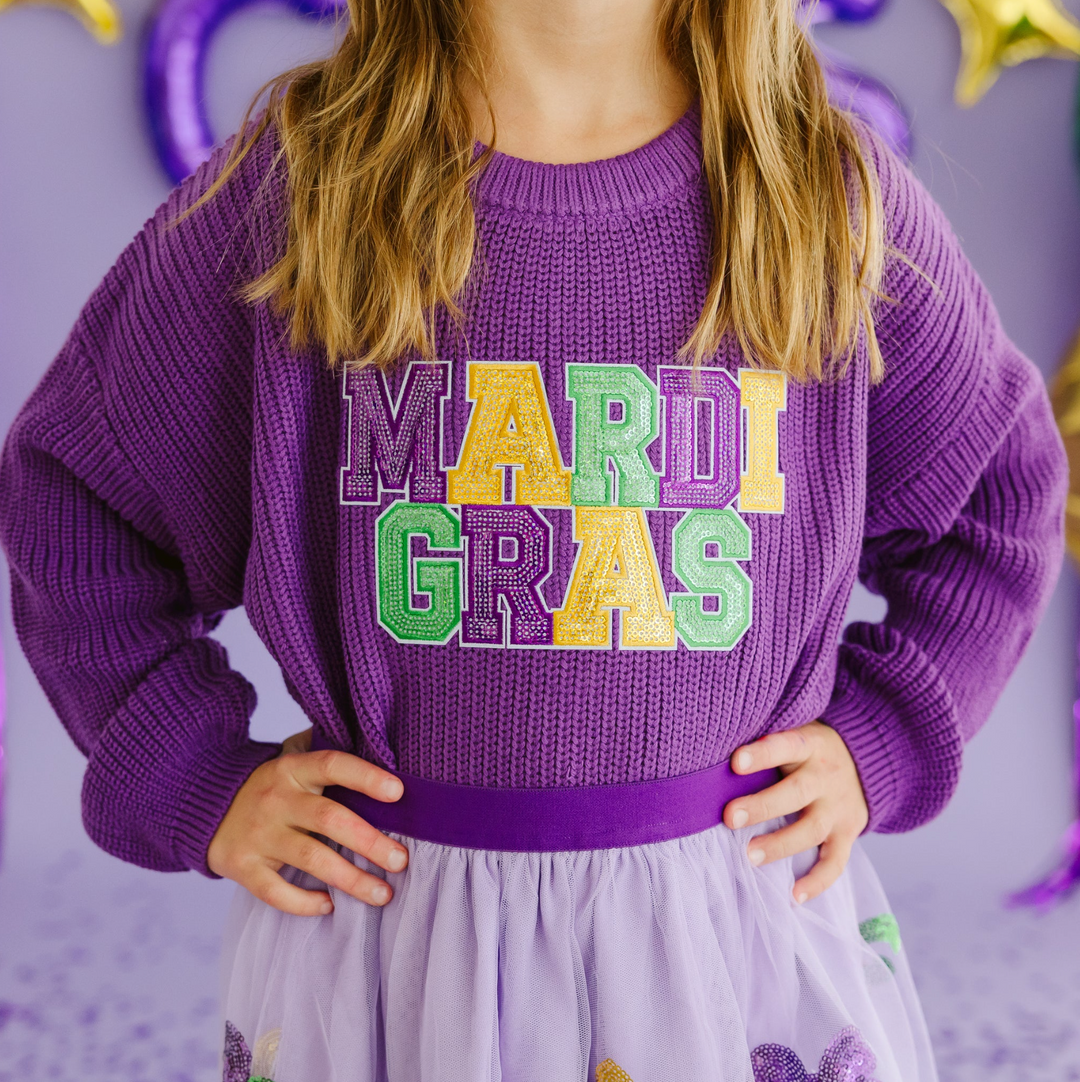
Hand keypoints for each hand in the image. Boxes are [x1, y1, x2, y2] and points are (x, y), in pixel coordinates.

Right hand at [207, 726, 408, 915]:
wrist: (205, 806)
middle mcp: (276, 799)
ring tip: (383, 894)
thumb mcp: (292, 759)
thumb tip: (378, 745)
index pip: (332, 765)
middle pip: (329, 818)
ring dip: (351, 879)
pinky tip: (330, 905)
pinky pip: (275, 891)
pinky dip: (304, 902)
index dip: (365, 777)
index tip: (398, 792)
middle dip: (370, 842)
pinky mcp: (242, 866)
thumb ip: (326, 749)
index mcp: (293, 769)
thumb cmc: (270, 785)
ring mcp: (259, 834)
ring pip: (311, 858)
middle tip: (401, 860)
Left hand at [723, 721, 868, 904]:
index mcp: (808, 745)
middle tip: (730, 818)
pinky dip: (817, 881)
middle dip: (762, 806)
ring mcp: (839, 807)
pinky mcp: (848, 833)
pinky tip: (794, 895)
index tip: (735, 763)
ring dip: (780, 845)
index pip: (785, 746)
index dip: (761, 754)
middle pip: (796, 792)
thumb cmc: (807, 748)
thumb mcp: (795, 730)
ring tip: (749, 856)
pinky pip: (836, 861)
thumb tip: (713, 750)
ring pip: (811, 829)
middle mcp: (825, 776)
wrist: (866, 761)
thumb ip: (765, 739)